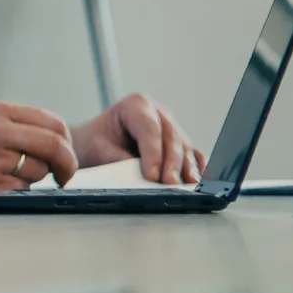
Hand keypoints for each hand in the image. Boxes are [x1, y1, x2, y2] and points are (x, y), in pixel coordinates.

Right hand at [0, 100, 79, 193]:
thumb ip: (15, 124)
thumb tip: (59, 143)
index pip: (53, 123)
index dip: (66, 142)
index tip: (63, 154)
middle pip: (55, 146)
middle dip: (67, 164)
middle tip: (63, 175)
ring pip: (39, 171)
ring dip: (32, 179)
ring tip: (3, 176)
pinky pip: (21, 191)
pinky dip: (14, 192)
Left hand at [72, 93, 204, 184]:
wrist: (96, 144)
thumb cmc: (95, 142)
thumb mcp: (98, 148)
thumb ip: (118, 159)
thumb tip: (142, 175)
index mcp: (136, 104)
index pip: (149, 128)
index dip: (153, 152)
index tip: (151, 175)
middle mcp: (159, 113)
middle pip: (171, 138)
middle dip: (171, 164)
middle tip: (168, 184)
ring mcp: (172, 128)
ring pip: (185, 148)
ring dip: (186, 169)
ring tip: (185, 188)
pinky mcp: (181, 145)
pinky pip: (194, 157)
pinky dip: (196, 170)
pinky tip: (195, 184)